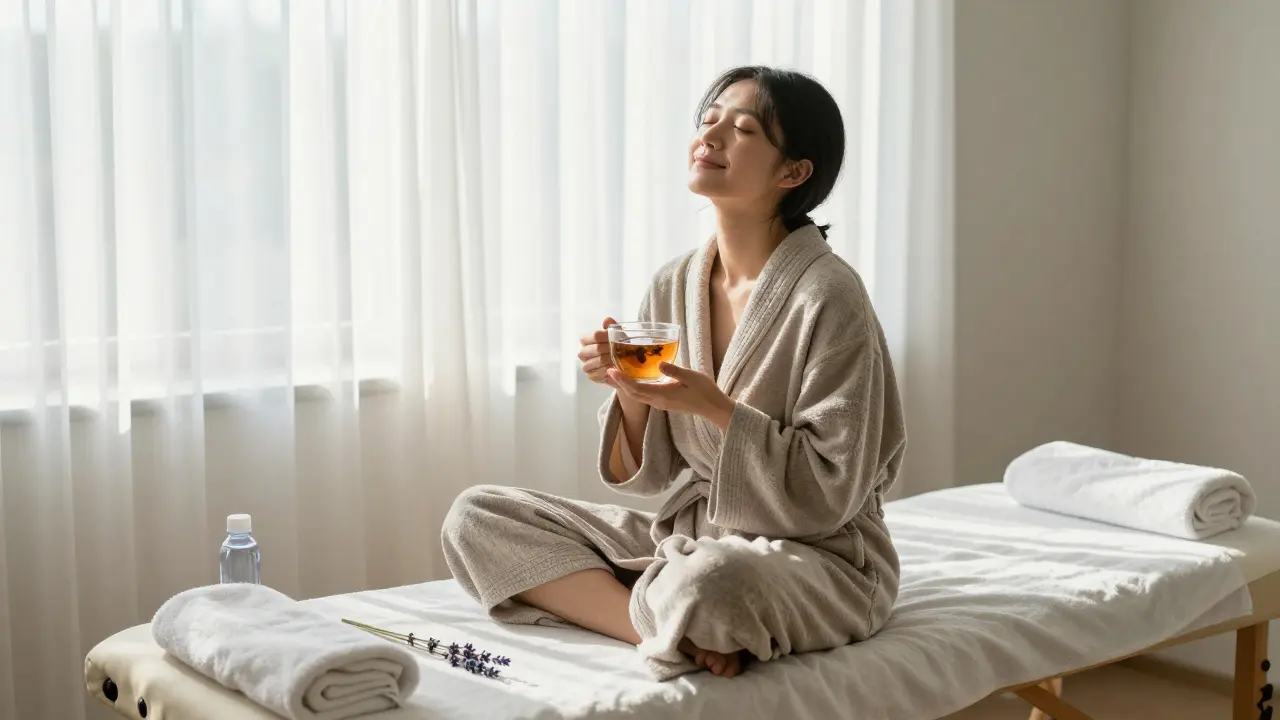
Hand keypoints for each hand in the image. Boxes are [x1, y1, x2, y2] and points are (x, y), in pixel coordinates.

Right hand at [578, 316, 617, 384]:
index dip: (605, 336)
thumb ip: (612, 327)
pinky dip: (607, 370)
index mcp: (587, 340)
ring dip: (609, 360)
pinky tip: (614, 368)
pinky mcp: (591, 376)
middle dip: (609, 349)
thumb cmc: (617, 347)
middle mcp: (583, 352)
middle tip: (619, 350)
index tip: (615, 338)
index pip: (593, 335)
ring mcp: (586, 365)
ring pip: (596, 361)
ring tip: (618, 359)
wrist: (622, 365)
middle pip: (595, 348)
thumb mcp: (618, 336)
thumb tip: (606, 320)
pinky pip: (597, 373)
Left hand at [607, 362, 736, 429]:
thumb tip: (659, 364)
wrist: (713, 408)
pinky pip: (645, 396)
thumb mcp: (691, 377)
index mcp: (663, 395)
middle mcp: (658, 402)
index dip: (622, 381)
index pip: (636, 389)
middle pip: (633, 394)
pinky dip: (635, 389)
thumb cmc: (704, 391)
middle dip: (619, 384)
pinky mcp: (665, 403)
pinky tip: (635, 380)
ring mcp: (661, 404)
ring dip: (626, 387)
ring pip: (638, 396)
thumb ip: (674, 370)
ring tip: (617, 376)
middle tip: (608, 371)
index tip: (612, 371)